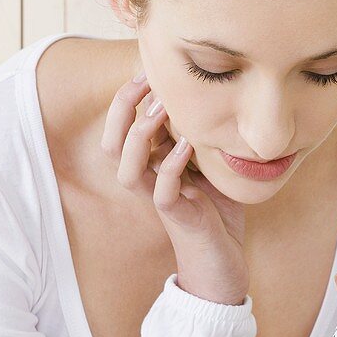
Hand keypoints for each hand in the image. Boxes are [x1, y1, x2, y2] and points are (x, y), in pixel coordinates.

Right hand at [100, 74, 249, 304]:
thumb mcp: (211, 169)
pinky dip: (171, 166)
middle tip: (146, 78)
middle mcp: (148, 182)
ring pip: (127, 168)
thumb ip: (203, 139)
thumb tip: (215, 100)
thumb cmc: (218, 217)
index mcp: (153, 167)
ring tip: (162, 107)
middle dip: (124, 108)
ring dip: (141, 134)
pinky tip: (186, 146)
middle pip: (113, 142)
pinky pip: (162, 191)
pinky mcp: (177, 220)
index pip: (125, 127)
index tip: (149, 67)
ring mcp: (160, 201)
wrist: (223, 269)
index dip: (130, 96)